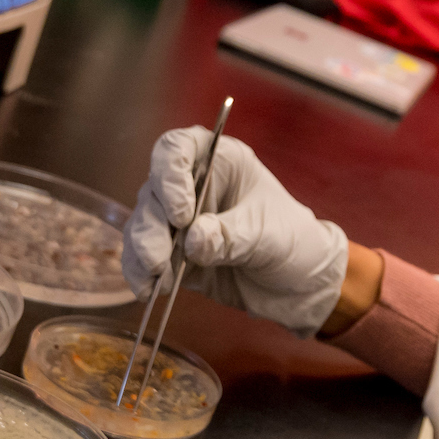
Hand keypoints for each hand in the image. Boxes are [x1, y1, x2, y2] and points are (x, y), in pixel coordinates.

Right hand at [124, 129, 348, 334]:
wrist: (299, 286)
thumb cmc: (293, 242)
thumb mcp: (268, 236)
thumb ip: (230, 236)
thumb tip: (191, 241)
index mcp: (222, 162)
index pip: (178, 148)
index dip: (170, 173)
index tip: (182, 211)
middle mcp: (194, 186)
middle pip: (153, 191)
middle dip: (152, 225)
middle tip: (159, 256)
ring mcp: (179, 221)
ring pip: (143, 224)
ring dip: (143, 250)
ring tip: (157, 276)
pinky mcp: (172, 254)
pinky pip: (143, 257)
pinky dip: (140, 273)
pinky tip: (147, 290)